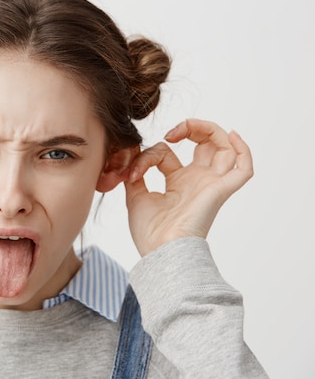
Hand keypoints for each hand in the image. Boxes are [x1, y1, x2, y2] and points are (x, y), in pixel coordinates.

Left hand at [124, 119, 252, 256]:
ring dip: (211, 130)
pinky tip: (232, 135)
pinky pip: (244, 170)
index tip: (134, 170)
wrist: (160, 251)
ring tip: (189, 127)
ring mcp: (210, 185)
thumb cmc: (150, 233)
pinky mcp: (221, 191)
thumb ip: (137, 173)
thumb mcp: (136, 196)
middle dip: (190, 129)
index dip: (149, 154)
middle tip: (170, 133)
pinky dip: (243, 150)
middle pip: (205, 145)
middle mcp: (197, 181)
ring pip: (225, 149)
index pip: (167, 154)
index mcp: (178, 183)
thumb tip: (133, 155)